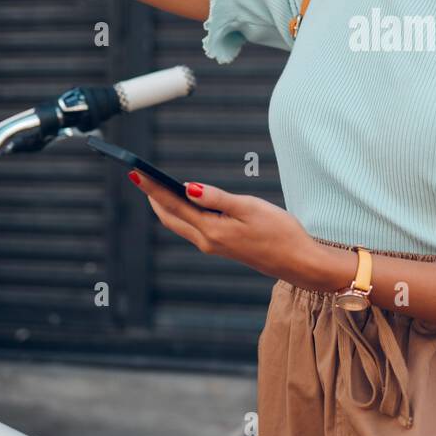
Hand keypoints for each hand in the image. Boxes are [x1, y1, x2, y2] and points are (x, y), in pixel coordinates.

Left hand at [128, 171, 336, 287]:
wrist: (299, 262)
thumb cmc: (281, 232)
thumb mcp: (250, 208)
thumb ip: (217, 198)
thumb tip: (186, 188)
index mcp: (212, 231)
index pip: (173, 205)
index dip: (152, 188)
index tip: (136, 172)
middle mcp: (207, 241)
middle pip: (169, 217)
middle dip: (152, 196)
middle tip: (138, 176)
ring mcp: (214, 246)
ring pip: (179, 224)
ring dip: (164, 205)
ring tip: (153, 186)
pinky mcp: (222, 247)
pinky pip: (191, 228)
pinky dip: (180, 213)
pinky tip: (182, 202)